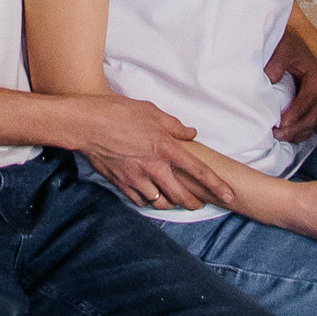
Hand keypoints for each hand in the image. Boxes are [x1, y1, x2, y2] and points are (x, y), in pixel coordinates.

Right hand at [71, 93, 219, 213]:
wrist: (86, 124)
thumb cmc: (118, 112)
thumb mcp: (151, 111)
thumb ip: (174, 125)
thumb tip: (191, 133)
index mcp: (166, 148)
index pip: (199, 171)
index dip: (217, 186)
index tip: (230, 196)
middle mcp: (154, 167)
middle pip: (182, 196)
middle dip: (194, 203)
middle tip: (200, 204)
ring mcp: (137, 178)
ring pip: (162, 202)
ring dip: (172, 204)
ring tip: (176, 200)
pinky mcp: (122, 184)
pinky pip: (141, 200)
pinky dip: (149, 201)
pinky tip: (151, 195)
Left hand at [266, 28, 316, 145]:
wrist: (284, 42)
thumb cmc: (285, 44)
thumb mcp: (282, 49)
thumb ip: (277, 64)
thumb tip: (271, 80)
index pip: (309, 99)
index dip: (296, 113)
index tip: (282, 123)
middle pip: (311, 117)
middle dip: (294, 128)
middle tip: (275, 134)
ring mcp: (314, 100)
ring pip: (309, 124)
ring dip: (294, 133)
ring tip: (276, 136)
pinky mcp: (306, 105)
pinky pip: (305, 124)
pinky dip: (295, 132)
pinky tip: (281, 135)